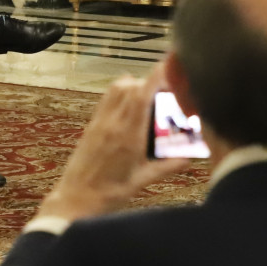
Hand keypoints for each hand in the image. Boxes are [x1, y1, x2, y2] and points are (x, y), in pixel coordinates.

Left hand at [35, 71, 192, 224]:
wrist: (76, 200)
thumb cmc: (110, 194)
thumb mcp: (143, 181)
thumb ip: (168, 166)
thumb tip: (190, 157)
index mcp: (128, 135)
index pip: (142, 94)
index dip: (155, 76)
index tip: (169, 65)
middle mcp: (112, 123)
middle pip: (131, 86)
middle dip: (150, 82)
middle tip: (166, 92)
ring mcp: (99, 122)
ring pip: (116, 89)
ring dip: (134, 86)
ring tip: (148, 98)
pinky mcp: (90, 126)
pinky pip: (106, 100)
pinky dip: (120, 95)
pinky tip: (130, 108)